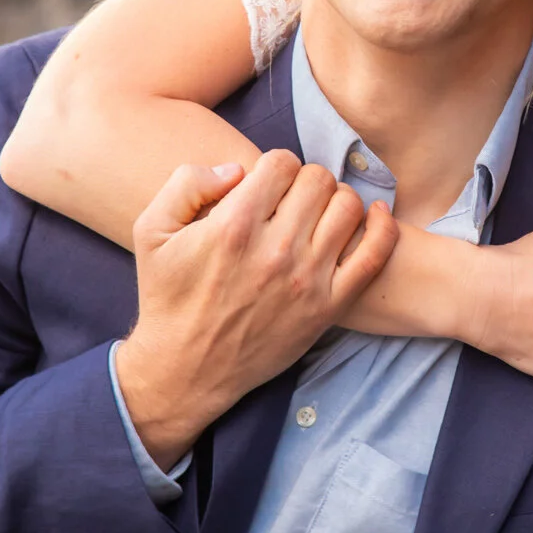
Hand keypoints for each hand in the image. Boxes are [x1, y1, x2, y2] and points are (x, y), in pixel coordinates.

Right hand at [114, 151, 397, 465]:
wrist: (186, 369)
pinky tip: (372, 216)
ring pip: (348, 207)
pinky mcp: (328, 307)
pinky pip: (374, 256)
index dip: (274, 166)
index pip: (281, 162)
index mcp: (233, 226)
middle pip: (318, 180)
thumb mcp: (151, 231)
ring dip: (336, 201)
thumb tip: (237, 168)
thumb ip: (186, 183)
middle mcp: (275, 251)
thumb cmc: (168, 297)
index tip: (267, 184)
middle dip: (304, 181)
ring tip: (317, 214)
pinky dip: (381, 228)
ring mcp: (306, 280)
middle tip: (291, 200)